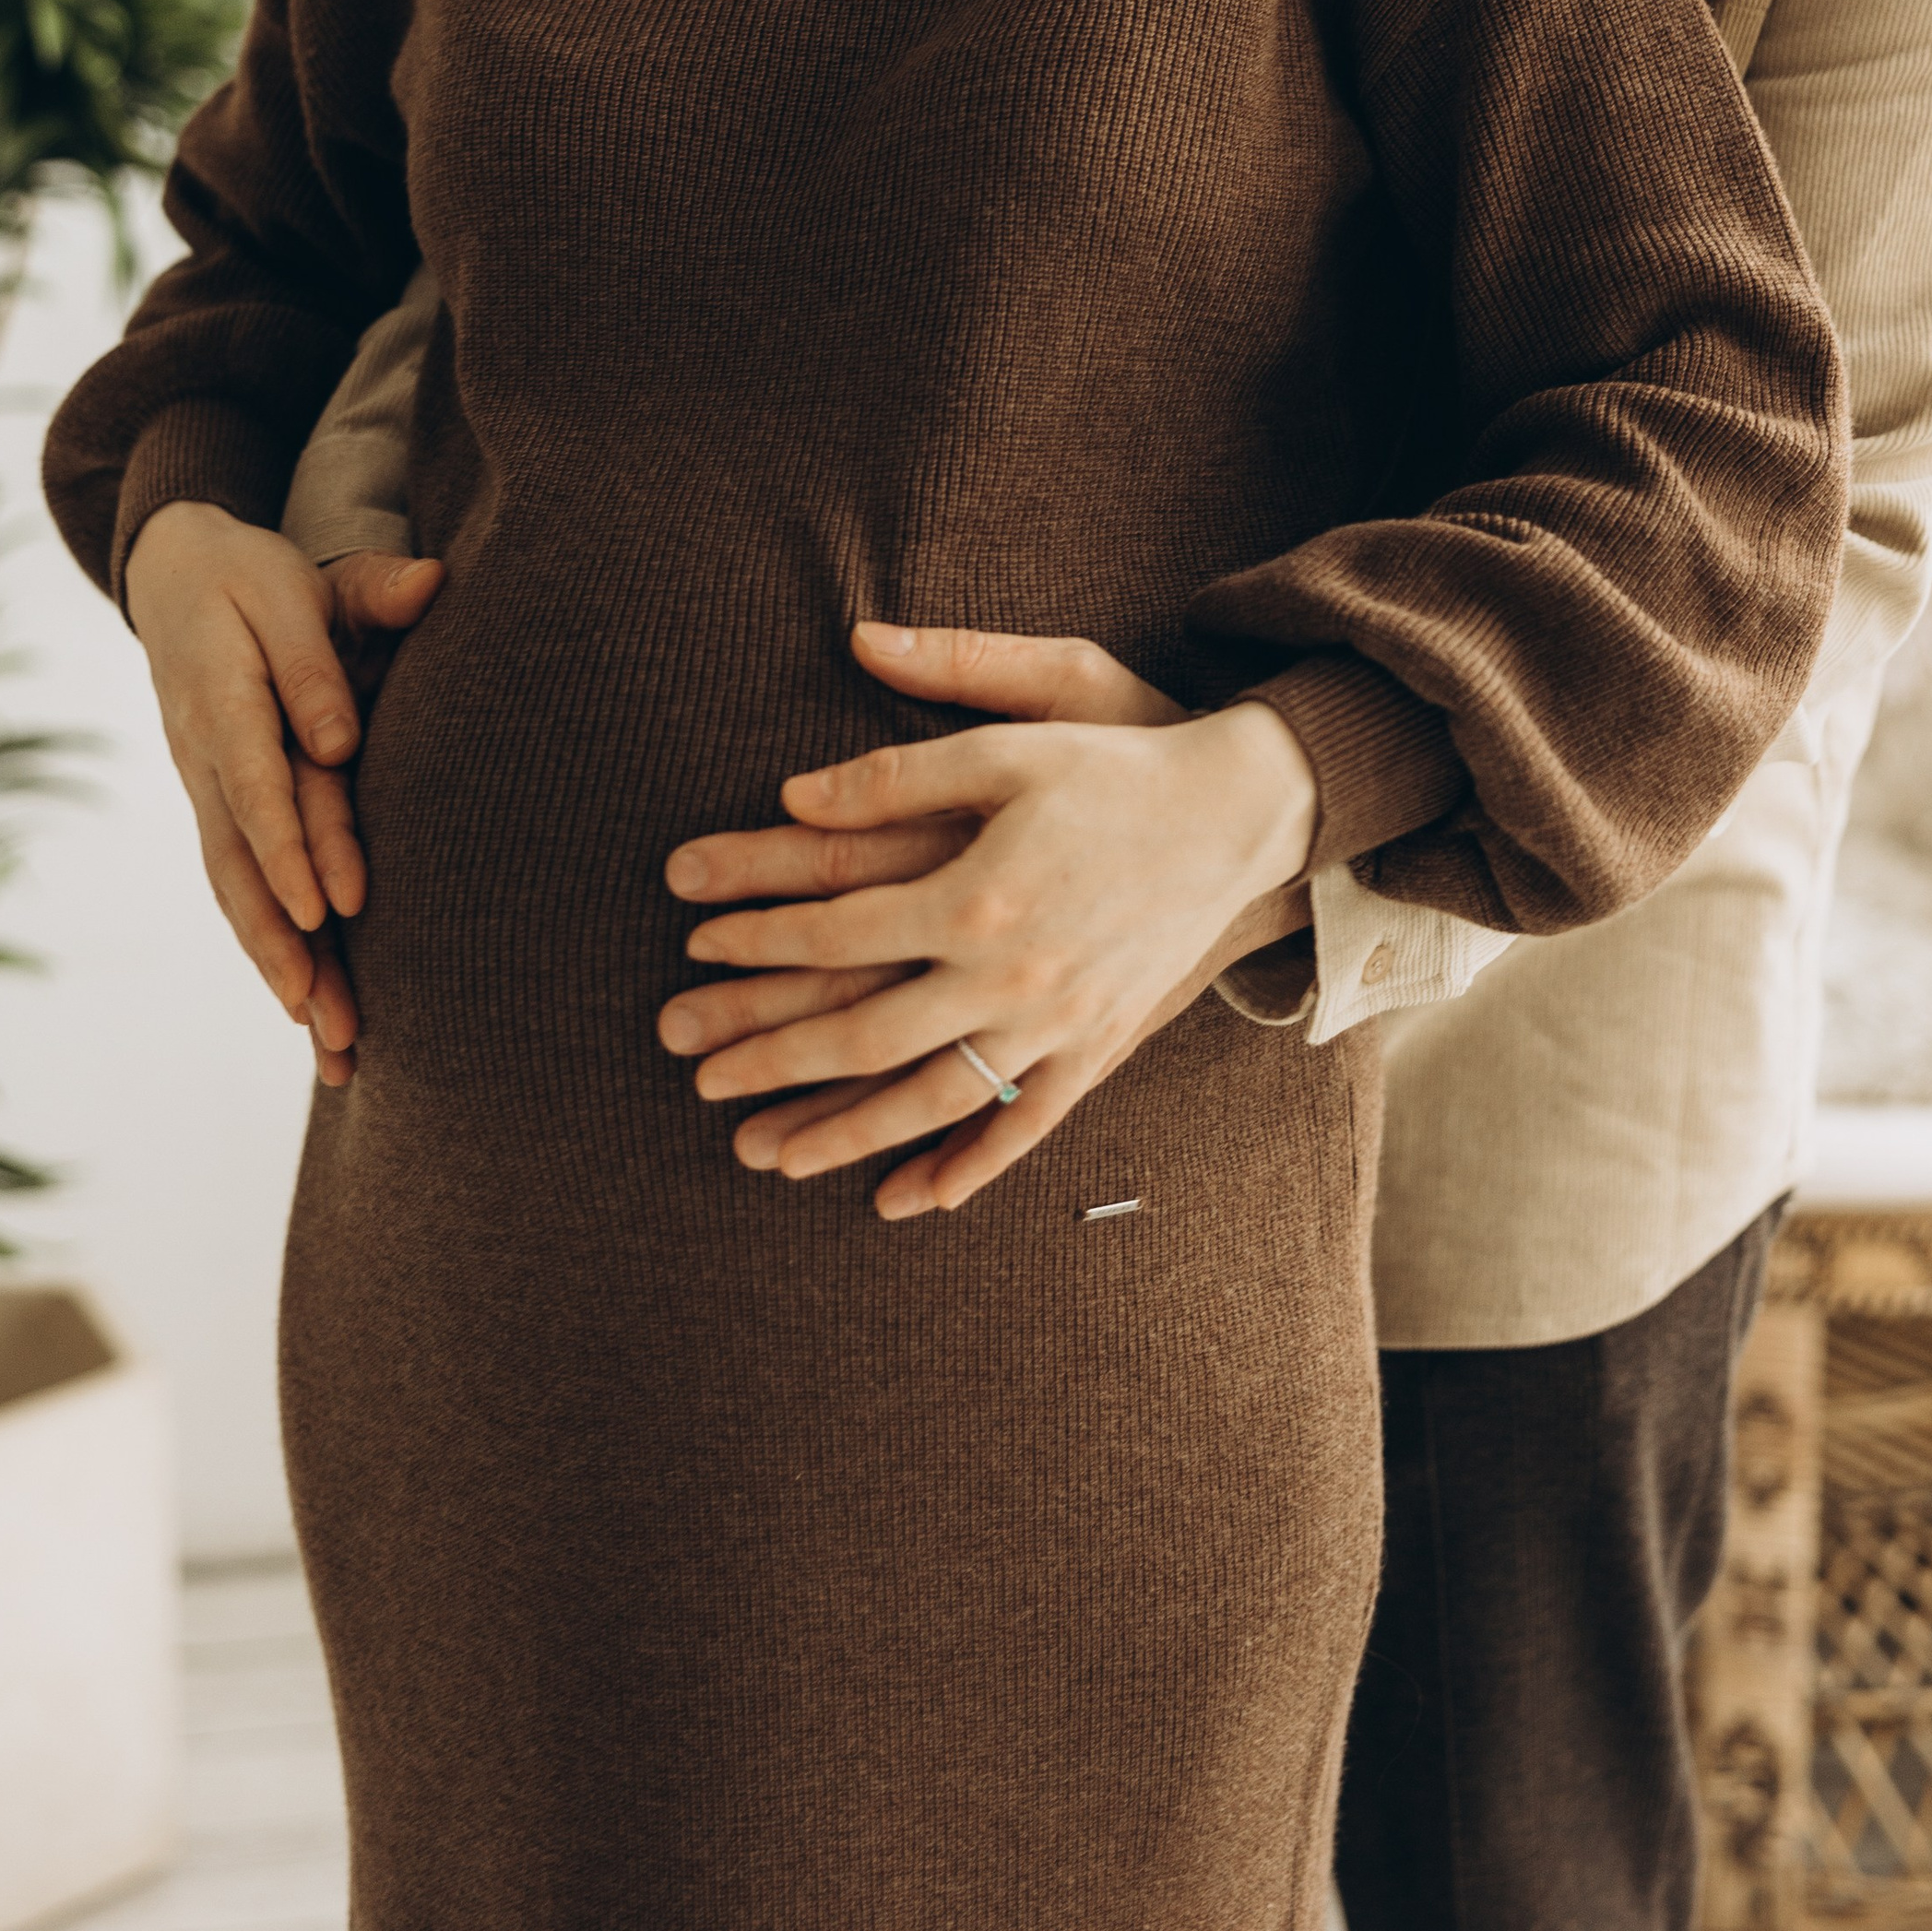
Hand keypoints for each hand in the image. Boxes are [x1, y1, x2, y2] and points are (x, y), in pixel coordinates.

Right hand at [125, 506, 441, 1082]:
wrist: (176, 573)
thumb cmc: (253, 578)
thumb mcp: (295, 583)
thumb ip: (341, 625)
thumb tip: (361, 703)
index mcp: (226, 697)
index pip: (259, 783)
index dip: (290, 848)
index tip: (328, 907)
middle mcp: (206, 760)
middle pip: (241, 865)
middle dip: (285, 946)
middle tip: (330, 1017)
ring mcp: (205, 792)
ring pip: (236, 894)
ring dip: (279, 969)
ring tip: (329, 1043)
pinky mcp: (219, 811)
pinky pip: (238, 890)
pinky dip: (267, 950)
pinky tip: (303, 1010)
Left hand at [659, 645, 1318, 1220]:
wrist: (1242, 813)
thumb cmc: (1117, 762)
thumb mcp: (1013, 732)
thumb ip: (901, 766)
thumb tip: (792, 797)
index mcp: (978, 890)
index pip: (838, 928)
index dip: (757, 934)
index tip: (693, 941)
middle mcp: (1011, 973)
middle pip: (864, 1033)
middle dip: (768, 1055)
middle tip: (689, 1070)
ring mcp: (1057, 1022)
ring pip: (930, 1099)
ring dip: (842, 1132)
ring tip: (764, 1154)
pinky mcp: (1096, 1047)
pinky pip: (1022, 1128)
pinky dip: (963, 1167)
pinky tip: (904, 1198)